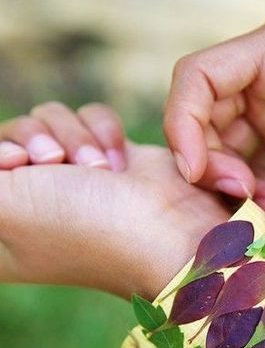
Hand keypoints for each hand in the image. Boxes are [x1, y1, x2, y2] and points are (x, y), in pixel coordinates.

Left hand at [0, 106, 229, 297]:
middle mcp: (34, 200)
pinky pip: (87, 117)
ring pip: (51, 118)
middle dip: (39, 140)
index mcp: (1, 225)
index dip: (0, 155)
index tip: (19, 167)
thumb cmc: (84, 226)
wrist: (165, 229)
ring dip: (77, 139)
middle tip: (60, 167)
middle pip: (11, 131)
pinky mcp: (106, 158)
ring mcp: (73, 179)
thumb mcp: (3, 205)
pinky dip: (104, 133)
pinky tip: (120, 165)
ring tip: (102, 171)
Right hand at [164, 14, 264, 240]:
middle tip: (239, 201)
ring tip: (261, 215)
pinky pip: (260, 168)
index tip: (197, 173)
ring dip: (236, 186)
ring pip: (230, 149)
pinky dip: (260, 194)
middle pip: (207, 119)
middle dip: (212, 164)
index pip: (198, 78)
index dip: (184, 124)